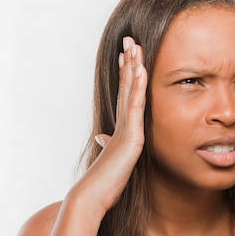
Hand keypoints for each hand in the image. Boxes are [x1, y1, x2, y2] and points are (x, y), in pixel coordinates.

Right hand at [84, 36, 146, 211]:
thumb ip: (109, 144)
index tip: (127, 56)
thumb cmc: (104, 182)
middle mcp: (121, 123)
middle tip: (129, 40)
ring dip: (132, 67)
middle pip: (125, 86)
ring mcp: (125, 127)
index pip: (124, 95)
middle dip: (128, 62)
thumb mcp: (111, 159)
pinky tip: (141, 70)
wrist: (93, 195)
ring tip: (134, 45)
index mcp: (120, 128)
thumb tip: (102, 136)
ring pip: (129, 90)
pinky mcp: (130, 135)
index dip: (125, 74)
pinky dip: (138, 87)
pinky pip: (136, 106)